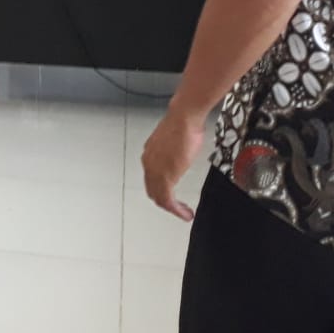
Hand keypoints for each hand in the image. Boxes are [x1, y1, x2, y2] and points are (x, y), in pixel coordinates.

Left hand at [142, 106, 206, 221]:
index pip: (151, 179)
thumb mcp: (176, 143)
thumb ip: (174, 153)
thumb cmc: (183, 125)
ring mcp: (155, 171)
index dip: (162, 190)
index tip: (174, 197)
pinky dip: (176, 210)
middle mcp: (148, 163)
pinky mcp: (165, 177)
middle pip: (153, 190)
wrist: (184, 119)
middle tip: (180, 210)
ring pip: (159, 198)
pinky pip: (167, 200)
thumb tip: (180, 156)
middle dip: (166, 202)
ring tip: (184, 213)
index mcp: (150, 154)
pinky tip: (185, 213)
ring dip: (172, 208)